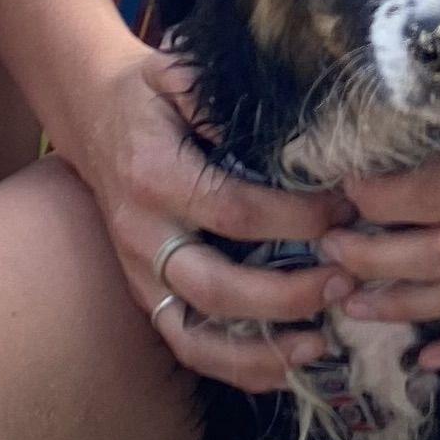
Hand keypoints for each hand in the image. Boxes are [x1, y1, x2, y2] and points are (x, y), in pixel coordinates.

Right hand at [61, 44, 347, 396]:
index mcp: (156, 178)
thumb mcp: (177, 74)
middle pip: (218, 288)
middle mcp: (143, 236)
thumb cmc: (148, 95)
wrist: (92, 116)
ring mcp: (141, 275)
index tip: (346, 212)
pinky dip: (238, 366)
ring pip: (198, 337)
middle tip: (347, 283)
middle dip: (288, 295)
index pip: (234, 211)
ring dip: (262, 350)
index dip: (296, 218)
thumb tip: (288, 131)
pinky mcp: (147, 296)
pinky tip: (289, 365)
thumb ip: (220, 98)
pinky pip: (189, 346)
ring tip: (322, 344)